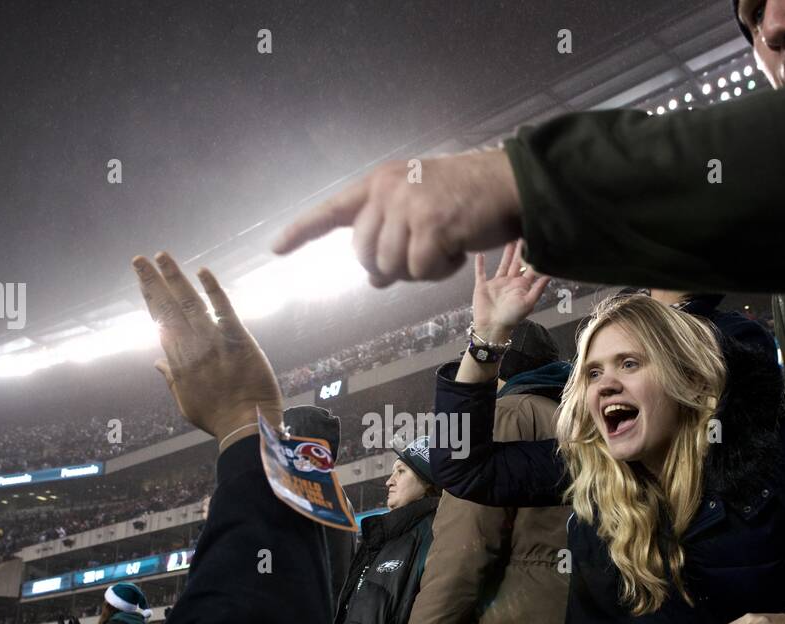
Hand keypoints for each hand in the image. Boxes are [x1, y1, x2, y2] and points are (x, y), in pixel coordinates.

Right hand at [133, 253, 282, 444]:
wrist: (247, 426)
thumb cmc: (219, 419)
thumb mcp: (186, 403)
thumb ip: (171, 380)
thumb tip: (156, 363)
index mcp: (178, 363)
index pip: (160, 323)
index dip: (151, 300)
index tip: (142, 281)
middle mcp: (191, 348)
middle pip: (168, 308)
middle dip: (153, 282)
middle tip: (139, 260)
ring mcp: (214, 342)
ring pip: (190, 303)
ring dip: (175, 277)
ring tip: (162, 256)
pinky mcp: (238, 339)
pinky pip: (224, 310)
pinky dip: (213, 289)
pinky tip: (202, 271)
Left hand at [272, 150, 522, 286]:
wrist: (508, 184)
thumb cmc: (466, 200)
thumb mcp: (419, 211)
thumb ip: (391, 238)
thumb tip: (374, 280)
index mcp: (379, 183)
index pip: (332, 211)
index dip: (302, 232)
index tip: (275, 250)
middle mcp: (386, 190)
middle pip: (364, 255)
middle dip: (390, 268)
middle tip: (423, 257)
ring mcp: (407, 206)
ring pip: (391, 267)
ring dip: (419, 272)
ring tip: (444, 249)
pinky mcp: (430, 225)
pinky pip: (419, 271)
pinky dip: (440, 272)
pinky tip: (457, 251)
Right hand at [473, 240, 549, 341]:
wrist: (492, 327)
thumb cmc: (511, 318)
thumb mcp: (528, 302)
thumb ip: (538, 287)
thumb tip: (549, 273)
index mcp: (521, 285)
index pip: (528, 266)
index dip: (532, 254)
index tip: (535, 240)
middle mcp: (510, 282)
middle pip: (516, 262)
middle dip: (520, 249)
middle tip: (522, 232)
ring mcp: (496, 283)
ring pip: (501, 264)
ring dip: (505, 252)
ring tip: (507, 238)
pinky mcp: (483, 286)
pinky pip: (481, 272)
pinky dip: (480, 264)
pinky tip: (480, 253)